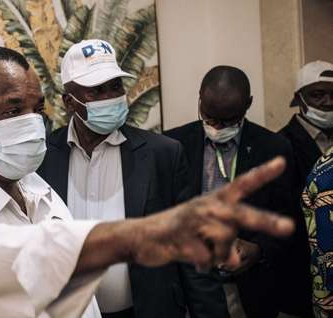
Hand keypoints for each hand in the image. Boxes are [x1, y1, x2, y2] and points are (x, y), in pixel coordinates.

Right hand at [129, 157, 293, 272]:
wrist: (139, 237)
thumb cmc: (174, 234)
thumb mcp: (203, 239)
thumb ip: (224, 246)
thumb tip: (234, 261)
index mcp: (213, 202)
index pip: (240, 185)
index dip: (261, 174)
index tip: (280, 163)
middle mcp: (205, 206)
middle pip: (240, 213)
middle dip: (265, 221)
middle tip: (287, 227)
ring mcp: (193, 218)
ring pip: (224, 239)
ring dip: (217, 254)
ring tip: (202, 253)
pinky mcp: (181, 233)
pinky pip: (206, 256)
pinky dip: (202, 264)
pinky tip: (190, 258)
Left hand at [218, 238, 261, 274]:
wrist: (257, 251)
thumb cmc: (247, 246)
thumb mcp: (240, 242)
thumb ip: (232, 243)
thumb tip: (223, 243)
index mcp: (244, 253)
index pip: (236, 259)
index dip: (228, 261)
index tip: (221, 261)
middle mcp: (245, 261)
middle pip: (235, 268)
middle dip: (226, 269)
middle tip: (219, 267)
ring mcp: (246, 266)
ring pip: (236, 271)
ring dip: (228, 271)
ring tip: (221, 268)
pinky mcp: (246, 268)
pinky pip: (238, 272)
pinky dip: (232, 272)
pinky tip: (226, 270)